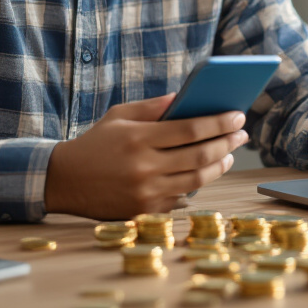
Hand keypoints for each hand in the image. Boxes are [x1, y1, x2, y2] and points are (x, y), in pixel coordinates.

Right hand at [43, 94, 248, 218]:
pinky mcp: (144, 210)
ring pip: (196, 180)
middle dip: (227, 143)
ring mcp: (146, 192)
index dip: (219, 122)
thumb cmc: (95, 143)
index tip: (238, 115)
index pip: (191, 129)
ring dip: (219, 166)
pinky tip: (207, 172)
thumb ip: (153, 107)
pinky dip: (197, 184)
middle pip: (200, 156)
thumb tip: (186, 97)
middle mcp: (144, 167)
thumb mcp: (119, 116)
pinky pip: (181, 197)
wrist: (64, 181)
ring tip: (229, 154)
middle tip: (242, 134)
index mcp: (139, 138)